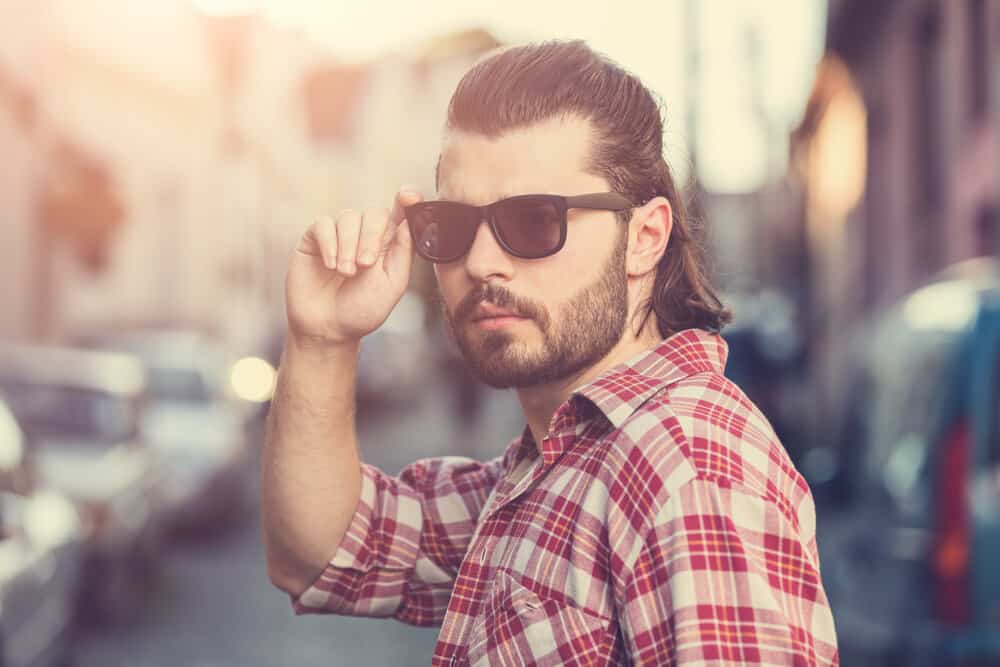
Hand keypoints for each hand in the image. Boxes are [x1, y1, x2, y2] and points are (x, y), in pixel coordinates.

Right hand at [285, 187, 423, 344]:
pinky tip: (331, 264)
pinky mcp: (314, 239)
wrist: (328, 328)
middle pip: (374, 213)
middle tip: (365, 265)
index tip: (407, 196)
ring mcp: (339, 235)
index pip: (401, 212)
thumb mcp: (392, 284)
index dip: (407, 199)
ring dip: (349, 245)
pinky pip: (323, 224)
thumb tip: (409, 220)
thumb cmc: (362, 309)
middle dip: (370, 237)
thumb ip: (403, 252)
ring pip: (348, 217)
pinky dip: (329, 243)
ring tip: (346, 273)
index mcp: (388, 244)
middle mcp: (365, 235)